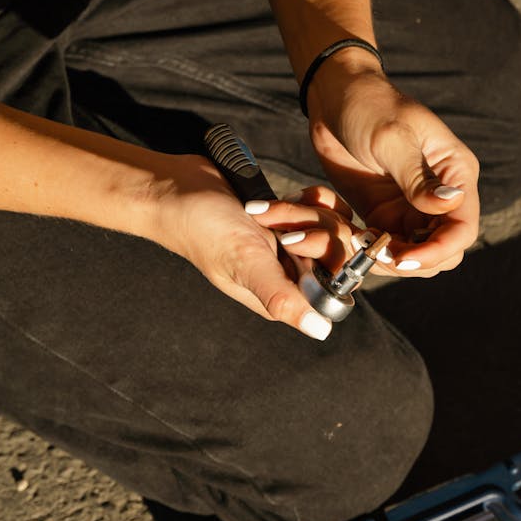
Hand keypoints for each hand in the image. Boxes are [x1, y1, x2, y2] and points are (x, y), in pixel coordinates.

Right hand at [150, 154, 356, 340]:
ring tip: (267, 212)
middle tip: (274, 225)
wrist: (179, 189)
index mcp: (286, 297)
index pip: (337, 287)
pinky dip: (309, 198)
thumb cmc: (204, 230)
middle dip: (313, 228)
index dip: (332, 260)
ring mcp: (295, 246)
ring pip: (333, 226)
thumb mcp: (245, 264)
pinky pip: (324, 209)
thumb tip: (320, 331)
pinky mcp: (293, 220)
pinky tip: (286, 197)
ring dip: (304, 211)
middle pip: (340, 252)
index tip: (300, 243)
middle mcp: (294, 275)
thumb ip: (281, 297)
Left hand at [304, 55, 479, 276]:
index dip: (437, 250)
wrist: (336, 98)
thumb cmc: (369, 105)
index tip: (404, 259)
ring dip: (392, 261)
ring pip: (418, 255)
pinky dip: (374, 252)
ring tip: (362, 246)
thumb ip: (417, 176)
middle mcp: (442, 195)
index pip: (462, 228)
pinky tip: (353, 240)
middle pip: (445, 250)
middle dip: (415, 261)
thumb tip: (450, 203)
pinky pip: (391, 247)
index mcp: (456, 173)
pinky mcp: (388, 215)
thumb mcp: (392, 138)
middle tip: (376, 254)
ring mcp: (415, 208)